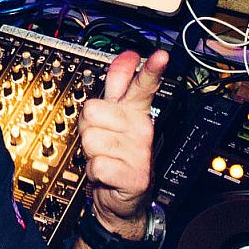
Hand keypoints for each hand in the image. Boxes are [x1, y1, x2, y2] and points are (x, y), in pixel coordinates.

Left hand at [79, 49, 168, 233]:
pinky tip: (108, 173)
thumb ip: (118, 83)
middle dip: (87, 126)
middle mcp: (141, 128)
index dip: (151, 69)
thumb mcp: (112, 115)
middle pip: (92, 111)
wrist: (120, 193)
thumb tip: (126, 55)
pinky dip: (95, 171)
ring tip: (105, 155)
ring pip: (90, 138)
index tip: (162, 56)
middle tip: (101, 137)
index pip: (144, 85)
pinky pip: (97, 164)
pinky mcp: (136, 176)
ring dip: (90, 151)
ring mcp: (140, 152)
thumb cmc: (114, 149)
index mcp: (136, 110)